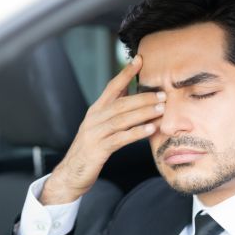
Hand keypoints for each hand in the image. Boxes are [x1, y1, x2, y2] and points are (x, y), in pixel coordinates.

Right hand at [40, 55, 164, 204]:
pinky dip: (136, 133)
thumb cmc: (91, 149)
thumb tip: (130, 94)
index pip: (111, 87)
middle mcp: (93, 119)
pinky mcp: (98, 149)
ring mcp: (94, 134)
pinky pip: (120, 138)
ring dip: (143, 113)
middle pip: (120, 103)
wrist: (71, 174)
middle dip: (142, 97)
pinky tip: (150, 130)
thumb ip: (113, 111)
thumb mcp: (100, 127)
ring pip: (121, 119)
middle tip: (162, 94)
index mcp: (95, 111)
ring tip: (161, 110)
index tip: (140, 60)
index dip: (125, 73)